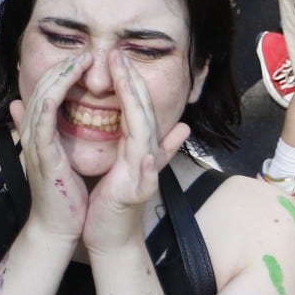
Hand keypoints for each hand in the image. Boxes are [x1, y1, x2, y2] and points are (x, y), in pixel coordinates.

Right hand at [8, 53, 90, 242]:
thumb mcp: (59, 154)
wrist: (60, 225)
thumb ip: (52, 129)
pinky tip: (59, 88)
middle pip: (42, 88)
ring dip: (59, 77)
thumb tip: (33, 108)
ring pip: (41, 99)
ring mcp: (35, 143)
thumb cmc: (64, 192)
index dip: (62, 72)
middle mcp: (34, 133)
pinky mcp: (42, 155)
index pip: (47, 91)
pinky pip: (42, 122)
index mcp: (41, 131)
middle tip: (83, 51)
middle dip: (62, 67)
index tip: (83, 58)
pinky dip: (48, 102)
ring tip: (78, 61)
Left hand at [81, 52, 191, 254]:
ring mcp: (143, 177)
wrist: (110, 238)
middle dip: (133, 85)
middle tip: (121, 56)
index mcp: (139, 149)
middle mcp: (146, 159)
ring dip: (138, 111)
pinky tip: (145, 153)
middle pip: (144, 116)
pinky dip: (148, 165)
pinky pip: (145, 180)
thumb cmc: (113, 202)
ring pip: (146, 139)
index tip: (119, 56)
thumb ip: (152, 145)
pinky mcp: (136, 197)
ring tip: (128, 84)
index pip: (139, 108)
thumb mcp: (130, 166)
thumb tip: (184, 127)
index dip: (131, 82)